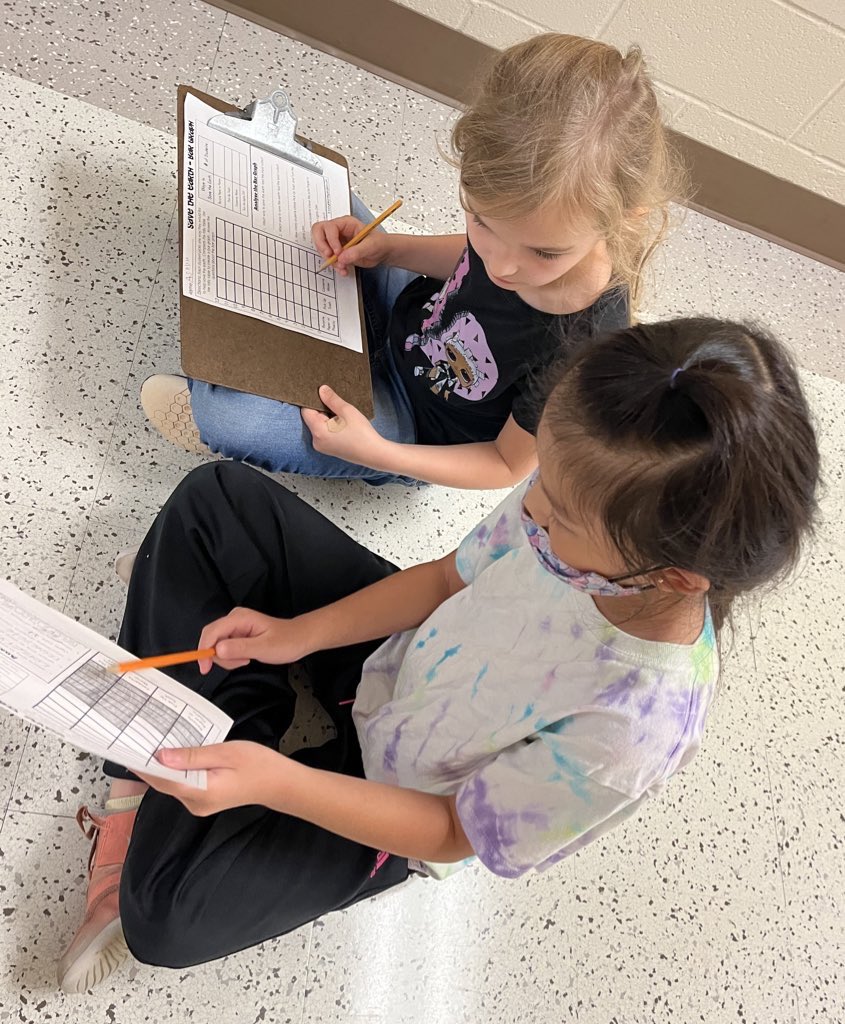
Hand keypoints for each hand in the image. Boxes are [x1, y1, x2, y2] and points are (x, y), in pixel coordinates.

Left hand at [136, 741, 286, 814]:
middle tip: (135, 739)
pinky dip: (175, 769)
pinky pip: (183, 783)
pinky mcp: (204, 798)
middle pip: (164, 783)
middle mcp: (195, 803)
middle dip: (149, 763)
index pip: (162, 780)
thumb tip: (161, 756)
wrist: (281, 783)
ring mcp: (199, 803)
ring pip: (172, 783)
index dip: (142, 765)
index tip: (126, 749)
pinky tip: (172, 753)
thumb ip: (193, 756)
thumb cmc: (258, 764)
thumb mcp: (226, 754)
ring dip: (162, 765)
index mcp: (200, 793)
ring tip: (150, 742)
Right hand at [197, 607, 308, 673]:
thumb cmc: (286, 640)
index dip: (203, 649)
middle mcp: (234, 619)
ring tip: (247, 659)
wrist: (299, 638)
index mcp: (239, 618)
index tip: (204, 667)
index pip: (211, 632)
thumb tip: (217, 650)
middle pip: (211, 639)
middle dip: (220, 656)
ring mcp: (235, 627)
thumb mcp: (264, 648)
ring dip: (228, 658)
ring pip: (217, 646)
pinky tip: (246, 657)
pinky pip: (224, 648)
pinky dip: (232, 657)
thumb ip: (240, 648)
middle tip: (240, 662)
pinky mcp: (236, 634)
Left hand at [301, 386, 389, 467]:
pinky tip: (343, 423)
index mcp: (318, 432)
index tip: (323, 393)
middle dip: (322, 409)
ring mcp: (322, 447)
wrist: (374, 454)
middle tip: (336, 403)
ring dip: (327, 417)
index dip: (313, 400)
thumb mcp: (347, 411)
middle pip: (312, 418)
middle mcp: (316, 441)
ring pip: (319, 425)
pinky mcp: (328, 449)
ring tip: (342, 414)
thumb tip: (321, 389)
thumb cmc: (362, 433)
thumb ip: (331, 399)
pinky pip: (324, 433)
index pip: (306, 411)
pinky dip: (331, 425)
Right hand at [311, 216, 392, 276]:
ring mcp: (336, 241)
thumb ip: (356, 251)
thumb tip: (342, 257)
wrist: (382, 253)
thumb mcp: (370, 246)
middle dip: (322, 246)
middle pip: (318, 232)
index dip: (331, 240)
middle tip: (329, 256)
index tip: (337, 252)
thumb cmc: (379, 243)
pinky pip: (329, 259)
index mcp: (346, 223)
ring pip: (322, 247)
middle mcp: (339, 231)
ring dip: (330, 259)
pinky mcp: (337, 253)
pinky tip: (344, 270)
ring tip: (342, 267)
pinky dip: (335, 266)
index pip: (329, 227)